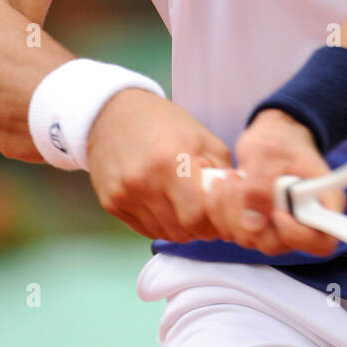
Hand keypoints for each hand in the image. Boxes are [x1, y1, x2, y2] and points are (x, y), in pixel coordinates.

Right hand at [87, 89, 232, 241]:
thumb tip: (237, 204)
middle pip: (180, 230)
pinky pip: (143, 229)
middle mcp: (143, 181)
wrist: (113, 112)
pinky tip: (163, 203)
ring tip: (183, 205)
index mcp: (170, 161)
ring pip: (162, 233)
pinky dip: (159, 223)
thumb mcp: (202, 138)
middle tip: (204, 213)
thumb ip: (221, 172)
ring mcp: (123, 194)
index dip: (212, 221)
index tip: (218, 215)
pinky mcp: (110, 202)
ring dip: (179, 227)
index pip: (196, 216)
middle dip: (198, 228)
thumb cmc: (164, 122)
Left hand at [203, 109, 345, 257]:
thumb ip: (260, 186)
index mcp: (324, 204)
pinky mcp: (258, 228)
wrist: (271, 136)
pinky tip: (223, 187)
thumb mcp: (268, 154)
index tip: (276, 211)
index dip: (295, 234)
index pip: (321, 242)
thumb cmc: (279, 140)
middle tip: (239, 181)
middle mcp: (304, 223)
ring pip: (250, 240)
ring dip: (230, 211)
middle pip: (277, 244)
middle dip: (249, 216)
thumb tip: (252, 222)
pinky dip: (221, 212)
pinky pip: (234, 233)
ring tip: (231, 177)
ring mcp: (279, 229)